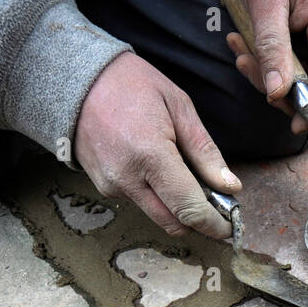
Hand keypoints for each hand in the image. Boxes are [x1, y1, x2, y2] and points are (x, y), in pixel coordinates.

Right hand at [74, 52, 240, 237]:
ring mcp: (111, 186)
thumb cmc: (131, 85)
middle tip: (217, 206)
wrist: (77, 80)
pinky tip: (158, 168)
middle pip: (174, 223)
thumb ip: (205, 151)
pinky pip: (140, 202)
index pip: (189, 209)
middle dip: (199, 222)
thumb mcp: (179, 106)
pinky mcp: (103, 187)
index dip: (214, 224)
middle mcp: (127, 178)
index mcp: (150, 155)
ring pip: (157, 215)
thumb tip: (230, 187)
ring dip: (178, 208)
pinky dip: (157, 195)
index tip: (230, 226)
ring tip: (187, 177)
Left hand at [229, 0, 307, 132]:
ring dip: (274, 79)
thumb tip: (278, 92)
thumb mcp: (264, 1)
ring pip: (307, 78)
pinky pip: (296, 64)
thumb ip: (272, 47)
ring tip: (241, 55)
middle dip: (290, 95)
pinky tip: (245, 48)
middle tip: (256, 80)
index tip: (295, 126)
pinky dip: (271, 65)